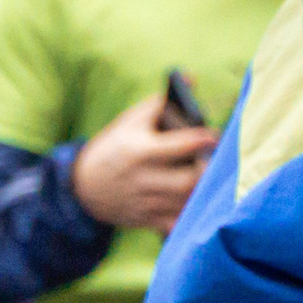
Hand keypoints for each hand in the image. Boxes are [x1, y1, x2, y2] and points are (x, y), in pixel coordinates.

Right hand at [72, 95, 216, 234]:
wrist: (83, 187)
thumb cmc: (114, 148)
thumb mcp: (128, 122)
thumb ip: (160, 102)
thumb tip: (191, 78)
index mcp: (138, 151)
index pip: (180, 145)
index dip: (203, 139)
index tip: (215, 135)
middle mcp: (142, 179)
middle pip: (189, 180)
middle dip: (209, 171)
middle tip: (219, 162)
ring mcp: (146, 203)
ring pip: (189, 202)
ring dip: (206, 191)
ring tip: (216, 179)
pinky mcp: (150, 220)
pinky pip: (181, 224)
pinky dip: (195, 217)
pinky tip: (201, 205)